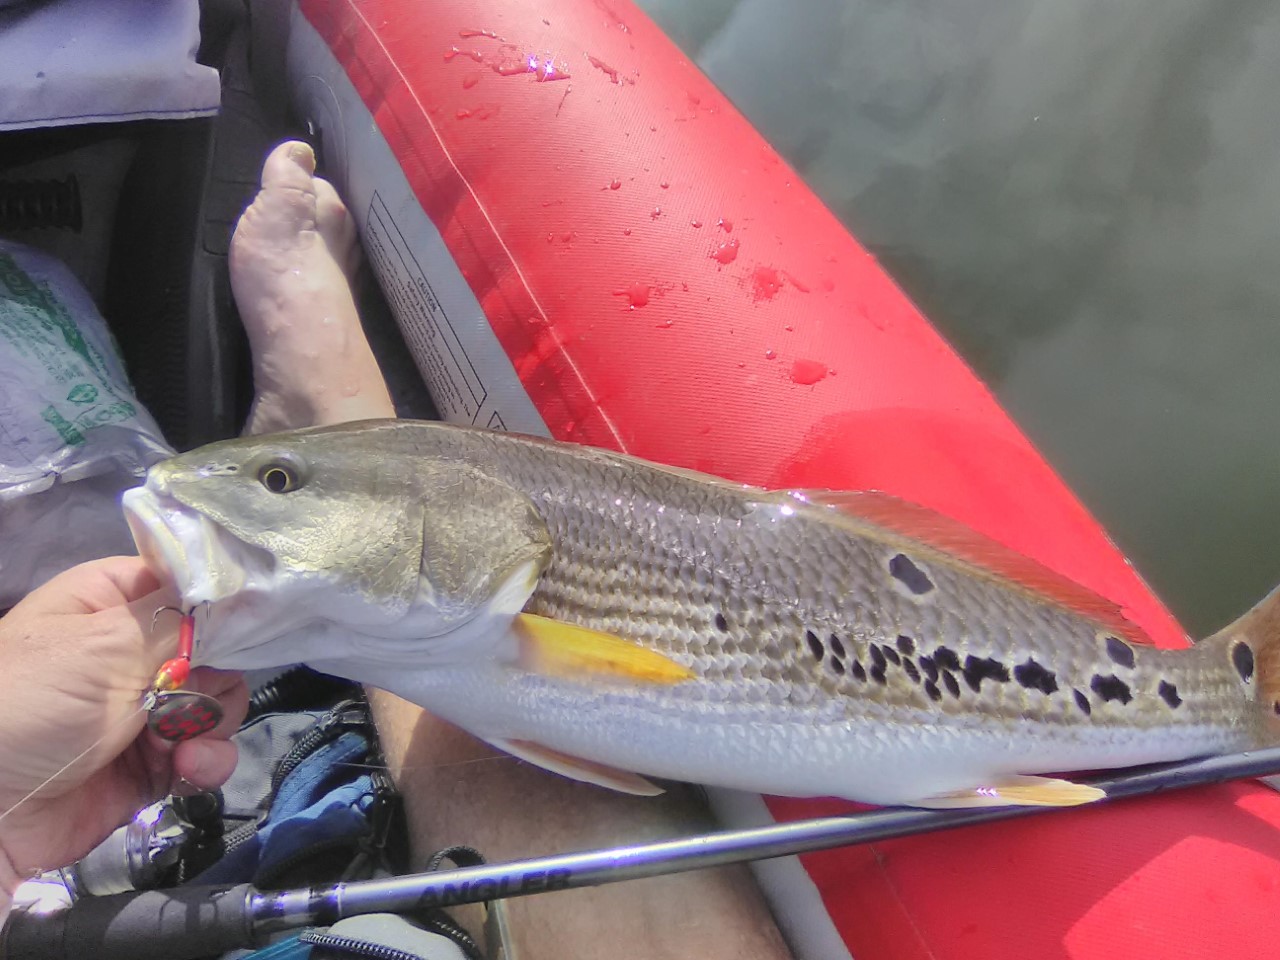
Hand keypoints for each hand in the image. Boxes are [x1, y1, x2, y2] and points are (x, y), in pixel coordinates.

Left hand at [0, 557, 246, 892]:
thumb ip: (180, 619)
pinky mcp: (155, 763)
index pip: (187, 584)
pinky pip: (207, 751)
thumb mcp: (102, 647)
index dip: (221, 602)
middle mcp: (132, 650)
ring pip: (218, 702)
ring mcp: (145, 709)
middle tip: (193, 694)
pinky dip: (206, 762)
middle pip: (215, 647)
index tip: (249, 622)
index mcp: (111, 603)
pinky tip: (185, 770)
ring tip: (180, 747)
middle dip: (215, 676)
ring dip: (211, 725)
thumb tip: (244, 593)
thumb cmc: (31, 706)